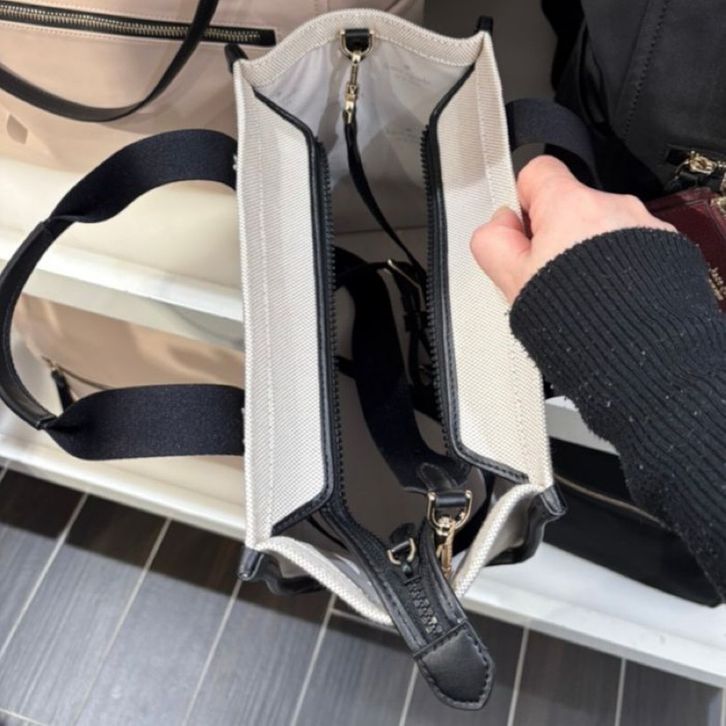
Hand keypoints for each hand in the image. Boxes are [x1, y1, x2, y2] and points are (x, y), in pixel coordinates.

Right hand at [470, 155, 674, 302]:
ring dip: (589, 253)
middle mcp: (612, 208)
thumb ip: (493, 243)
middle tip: (546, 275)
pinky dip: (618, 267)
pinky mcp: (666, 252)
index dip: (522, 201)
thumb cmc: (579, 318)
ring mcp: (643, 228)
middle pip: (570, 205)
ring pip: (602, 230)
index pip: (537, 172)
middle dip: (556, 235)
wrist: (637, 350)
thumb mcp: (512, 281)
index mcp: (570, 207)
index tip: (520, 232)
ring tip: (579, 292)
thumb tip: (497, 227)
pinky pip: (632, 248)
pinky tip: (607, 297)